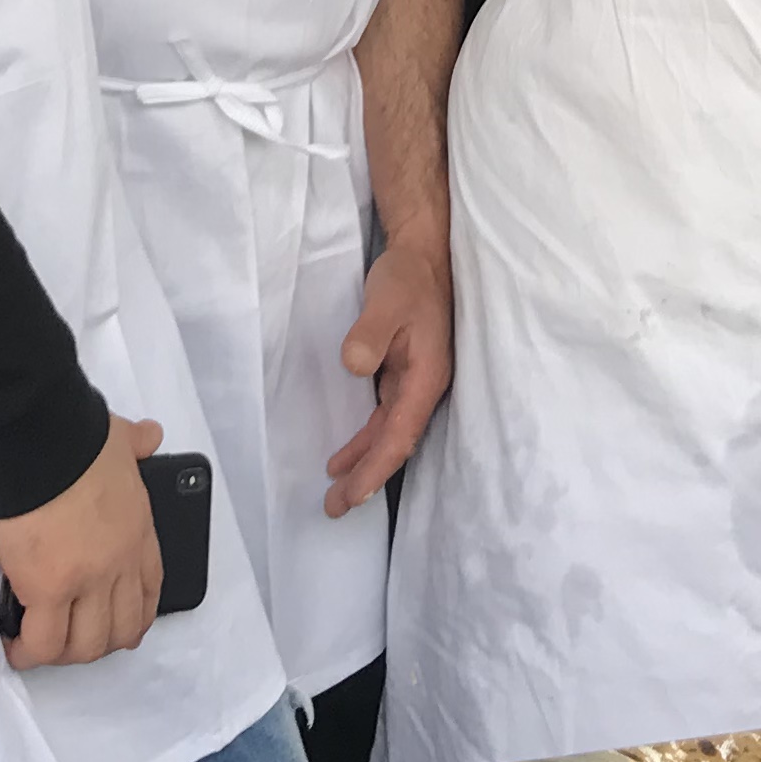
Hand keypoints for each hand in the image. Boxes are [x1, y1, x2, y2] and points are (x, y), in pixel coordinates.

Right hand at [0, 415, 167, 668]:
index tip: (117, 625)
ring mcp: (87, 580)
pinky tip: (15, 645)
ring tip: (40, 646)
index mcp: (139, 531)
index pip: (150, 591)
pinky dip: (29, 651)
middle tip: (70, 639)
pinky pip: (44, 641)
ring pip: (86, 644)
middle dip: (98, 642)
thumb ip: (137, 444)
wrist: (40, 436)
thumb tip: (150, 436)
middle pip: (121, 628)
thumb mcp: (120, 439)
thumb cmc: (74, 434)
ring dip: (64, 652)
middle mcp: (120, 563)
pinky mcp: (47, 589)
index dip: (134, 617)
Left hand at [326, 239, 454, 513]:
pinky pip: (383, 417)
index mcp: (426, 377)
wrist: (423, 254)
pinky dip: (365, 438)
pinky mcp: (402, 373)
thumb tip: (356, 366)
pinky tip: (346, 452)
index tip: (352, 493)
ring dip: (364, 461)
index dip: (376, 467)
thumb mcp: (387, 299)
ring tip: (336, 492)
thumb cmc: (409, 278)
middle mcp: (423, 387)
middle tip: (334, 508)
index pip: (399, 435)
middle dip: (366, 478)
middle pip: (395, 444)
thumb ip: (370, 333)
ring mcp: (413, 381)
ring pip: (388, 433)